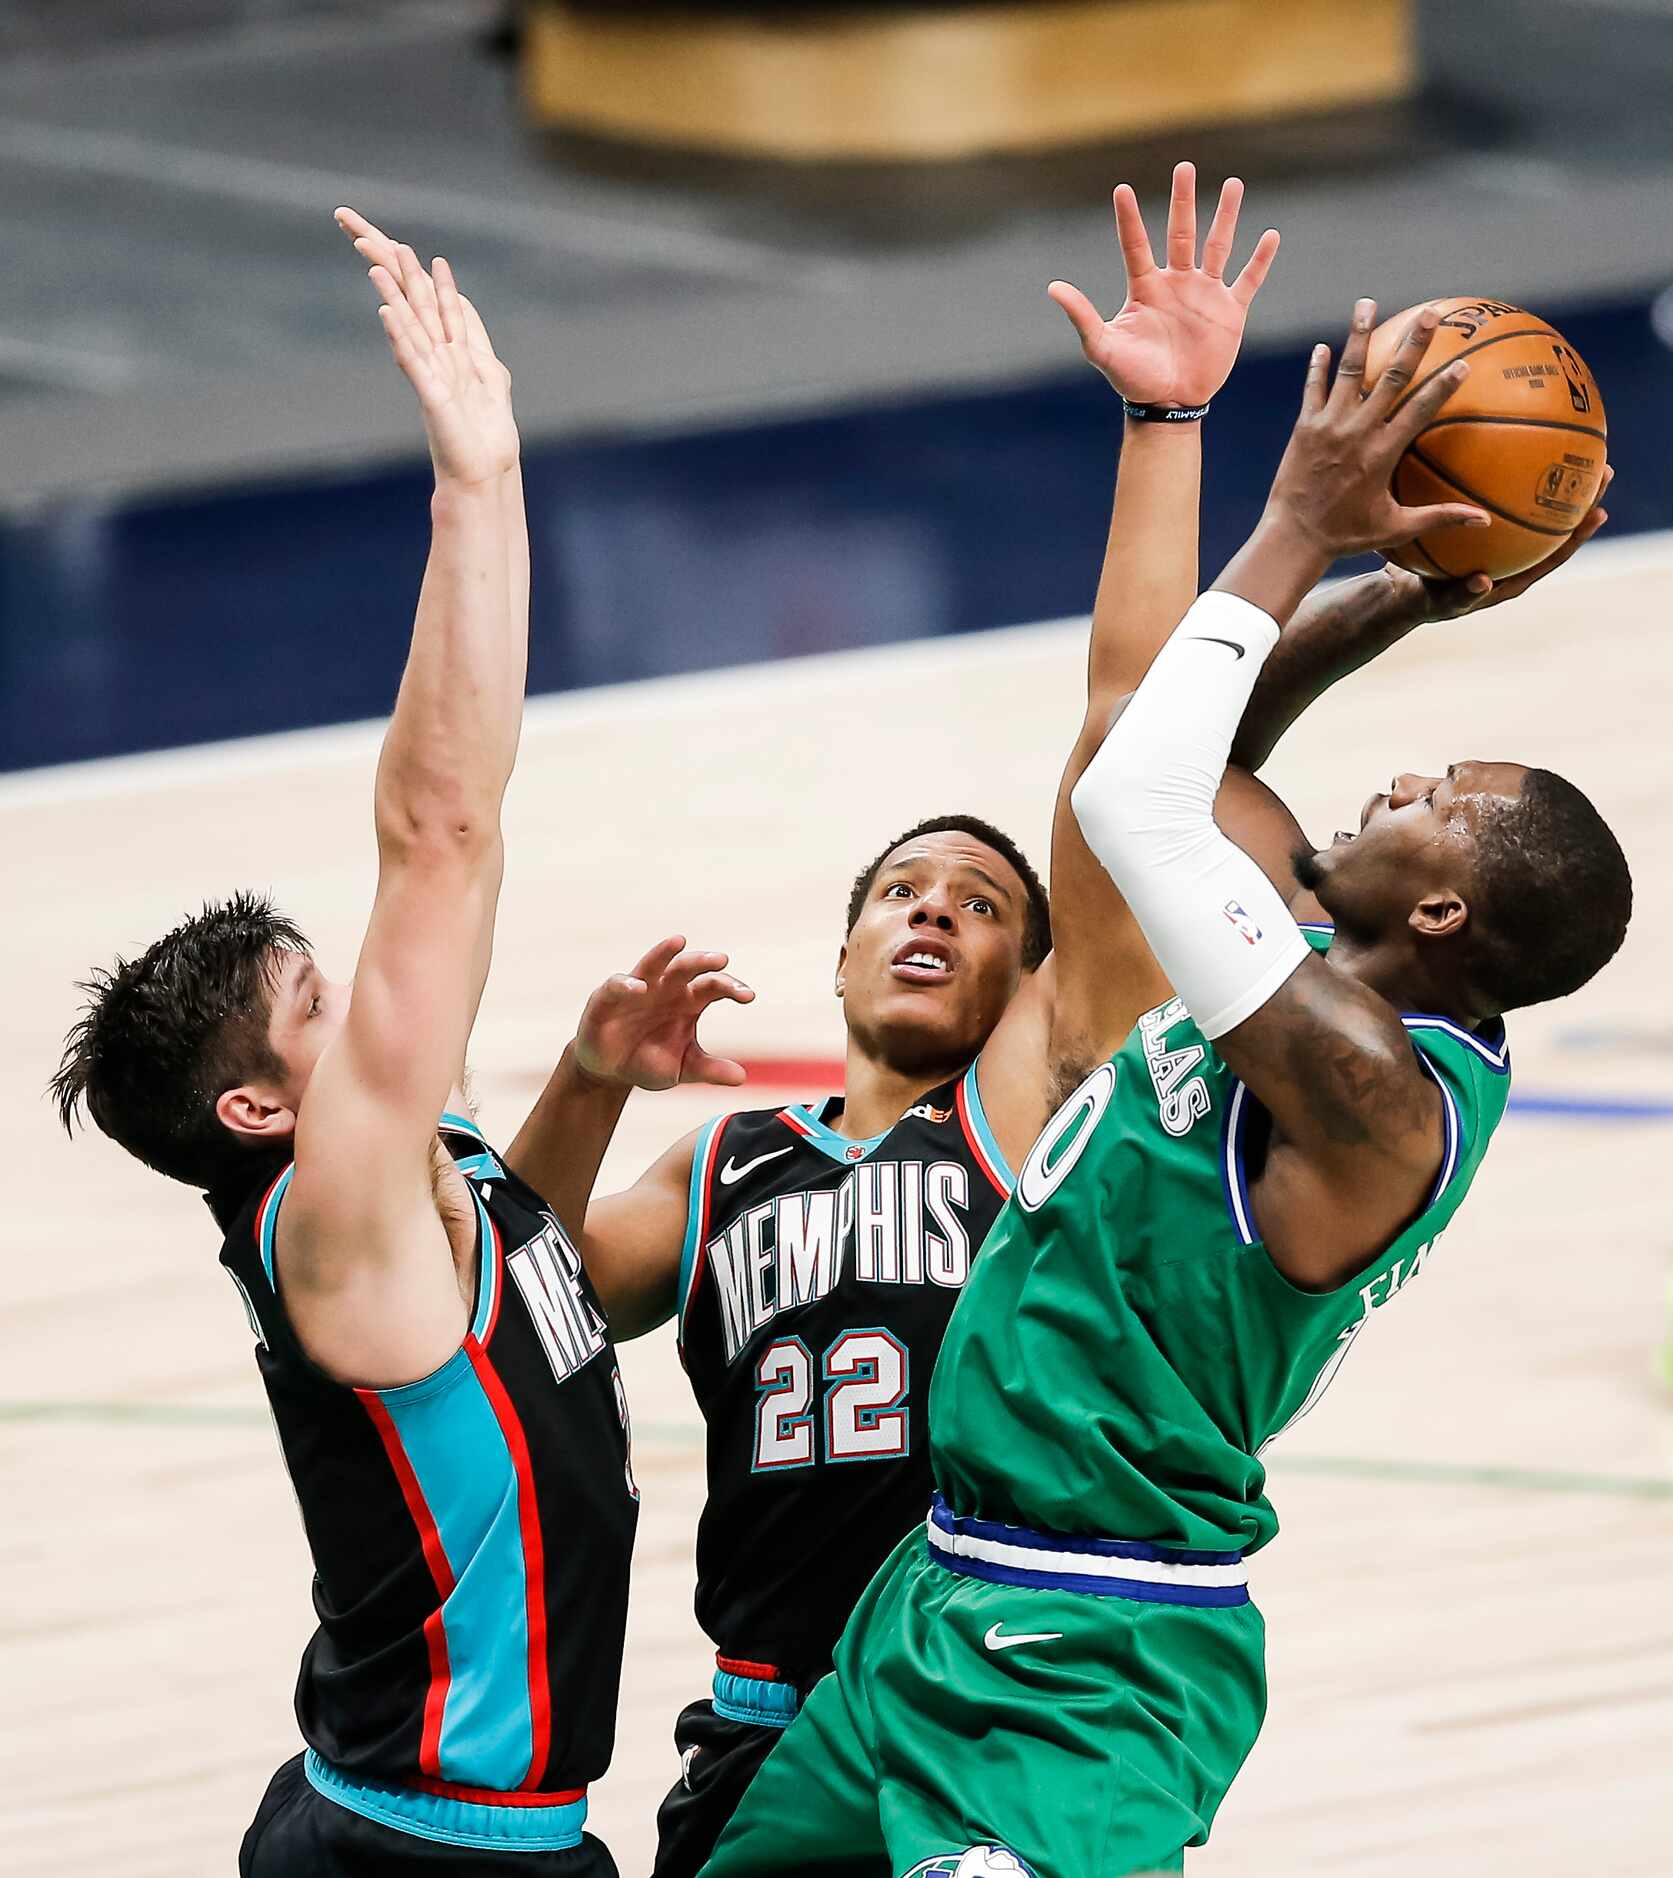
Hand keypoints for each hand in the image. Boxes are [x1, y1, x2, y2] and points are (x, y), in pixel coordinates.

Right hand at [334, 206, 517, 486]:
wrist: (487, 471)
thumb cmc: (487, 432)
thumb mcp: (490, 374)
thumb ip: (474, 338)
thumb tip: (462, 304)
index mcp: (450, 351)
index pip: (431, 303)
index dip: (417, 274)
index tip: (399, 243)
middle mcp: (435, 357)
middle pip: (414, 306)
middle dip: (398, 273)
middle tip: (375, 238)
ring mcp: (431, 375)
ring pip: (409, 326)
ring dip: (392, 296)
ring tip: (374, 264)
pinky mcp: (432, 395)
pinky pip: (413, 361)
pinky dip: (401, 336)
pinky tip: (386, 313)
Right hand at [573, 937, 753, 1091]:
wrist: (611, 1072)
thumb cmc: (650, 1062)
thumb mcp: (683, 1068)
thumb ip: (709, 1070)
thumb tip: (741, 1078)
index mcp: (689, 1001)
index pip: (714, 985)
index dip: (731, 987)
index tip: (748, 996)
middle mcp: (666, 988)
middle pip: (688, 967)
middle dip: (703, 961)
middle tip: (722, 960)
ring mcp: (638, 989)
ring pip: (654, 963)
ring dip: (665, 952)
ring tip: (679, 941)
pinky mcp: (608, 997)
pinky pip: (618, 984)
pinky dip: (627, 984)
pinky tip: (639, 988)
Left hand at [1047, 161, 1280, 407]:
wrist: (1168, 405)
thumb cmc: (1132, 378)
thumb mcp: (1102, 348)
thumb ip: (1082, 317)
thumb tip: (1053, 288)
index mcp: (1145, 289)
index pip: (1135, 245)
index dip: (1129, 218)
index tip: (1122, 188)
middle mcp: (1176, 283)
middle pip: (1180, 232)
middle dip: (1182, 200)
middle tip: (1184, 166)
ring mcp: (1204, 294)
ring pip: (1217, 245)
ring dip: (1226, 215)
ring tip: (1234, 184)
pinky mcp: (1230, 311)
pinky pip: (1248, 279)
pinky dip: (1261, 259)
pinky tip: (1271, 235)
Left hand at [1263, 300, 1489, 560]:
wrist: (1293, 538)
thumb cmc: (1347, 536)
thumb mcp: (1395, 528)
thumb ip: (1440, 517)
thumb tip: (1484, 520)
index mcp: (1382, 453)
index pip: (1421, 410)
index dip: (1443, 386)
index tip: (1464, 362)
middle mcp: (1357, 432)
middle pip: (1390, 378)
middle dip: (1412, 343)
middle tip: (1429, 313)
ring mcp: (1328, 426)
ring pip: (1349, 371)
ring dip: (1358, 335)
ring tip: (1367, 303)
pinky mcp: (1304, 428)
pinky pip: (1313, 390)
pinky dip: (1318, 367)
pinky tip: (1323, 346)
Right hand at [1409, 467, 1611, 619]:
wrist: (1405, 592)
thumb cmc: (1422, 598)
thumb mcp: (1438, 601)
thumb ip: (1460, 595)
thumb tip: (1481, 581)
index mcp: (1513, 577)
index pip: (1554, 554)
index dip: (1577, 535)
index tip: (1599, 511)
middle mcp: (1516, 557)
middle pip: (1557, 525)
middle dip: (1582, 498)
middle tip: (1604, 469)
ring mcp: (1503, 541)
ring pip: (1535, 507)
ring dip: (1557, 479)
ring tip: (1576, 447)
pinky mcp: (1485, 526)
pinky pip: (1502, 496)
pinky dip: (1512, 474)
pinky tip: (1512, 444)